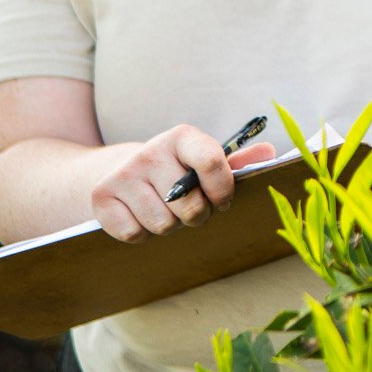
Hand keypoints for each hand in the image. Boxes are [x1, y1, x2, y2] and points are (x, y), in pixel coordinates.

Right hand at [89, 125, 278, 241]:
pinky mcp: (102, 196)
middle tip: (188, 208)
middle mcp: (150, 151)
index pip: (212, 162)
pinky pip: (133, 234)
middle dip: (195, 216)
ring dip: (168, 226)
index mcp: (183, 138)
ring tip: (163, 210)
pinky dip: (141, 234)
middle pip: (189, 206)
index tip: (222, 202)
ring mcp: (124, 173)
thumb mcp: (204, 161)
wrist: (122, 172)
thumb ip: (237, 162)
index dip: (223, 190)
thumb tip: (269, 152)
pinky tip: (139, 216)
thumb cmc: (175, 170)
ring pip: (162, 225)